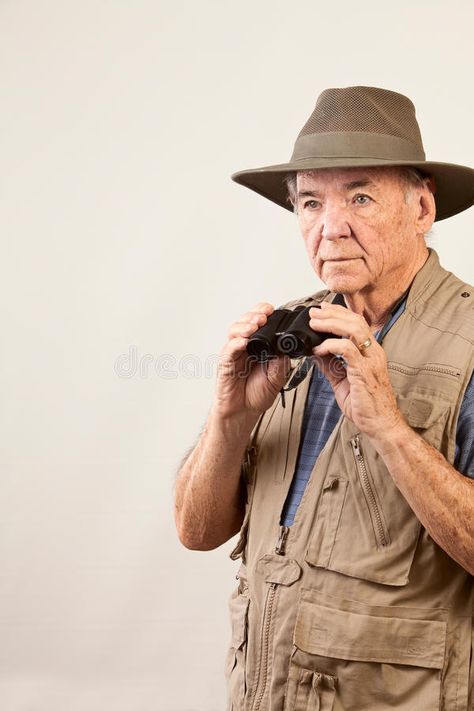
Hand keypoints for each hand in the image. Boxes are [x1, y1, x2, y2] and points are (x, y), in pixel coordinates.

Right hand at [213, 302, 289, 421]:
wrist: (244, 412)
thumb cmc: (256, 394)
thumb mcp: (277, 376)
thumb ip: (281, 360)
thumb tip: (287, 346)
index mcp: (257, 345)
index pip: (257, 322)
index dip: (262, 313)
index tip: (272, 309)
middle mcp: (243, 346)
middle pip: (244, 322)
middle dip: (254, 315)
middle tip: (264, 316)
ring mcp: (233, 354)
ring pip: (234, 331)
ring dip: (244, 326)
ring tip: (254, 325)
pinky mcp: (225, 364)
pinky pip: (228, 350)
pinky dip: (235, 344)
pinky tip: (243, 341)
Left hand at [309, 302, 403, 438]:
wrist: (381, 424)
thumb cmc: (367, 404)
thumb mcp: (342, 380)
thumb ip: (329, 364)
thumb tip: (314, 351)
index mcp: (370, 352)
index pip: (356, 322)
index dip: (338, 313)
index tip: (321, 310)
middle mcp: (373, 352)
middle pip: (355, 321)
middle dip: (332, 313)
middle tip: (314, 312)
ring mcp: (371, 361)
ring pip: (353, 330)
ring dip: (330, 324)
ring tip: (314, 324)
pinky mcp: (364, 371)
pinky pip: (348, 350)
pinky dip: (330, 346)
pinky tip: (318, 349)